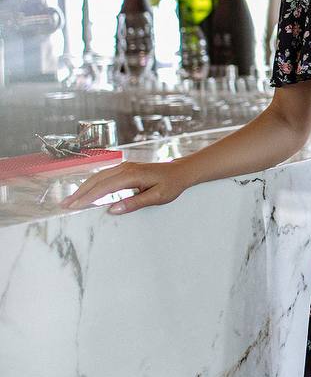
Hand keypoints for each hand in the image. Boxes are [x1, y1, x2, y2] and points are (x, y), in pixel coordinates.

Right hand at [58, 161, 189, 214]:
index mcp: (132, 174)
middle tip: (65, 205)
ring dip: (84, 188)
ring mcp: (124, 166)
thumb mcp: (157, 196)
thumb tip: (113, 210)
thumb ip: (134, 203)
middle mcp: (125, 168)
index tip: (74, 206)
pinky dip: (92, 184)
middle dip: (80, 193)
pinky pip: (104, 175)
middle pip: (97, 180)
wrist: (180, 171)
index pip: (104, 187)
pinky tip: (85, 191)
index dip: (88, 197)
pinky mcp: (124, 168)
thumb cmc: (171, 184)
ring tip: (71, 200)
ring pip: (98, 177)